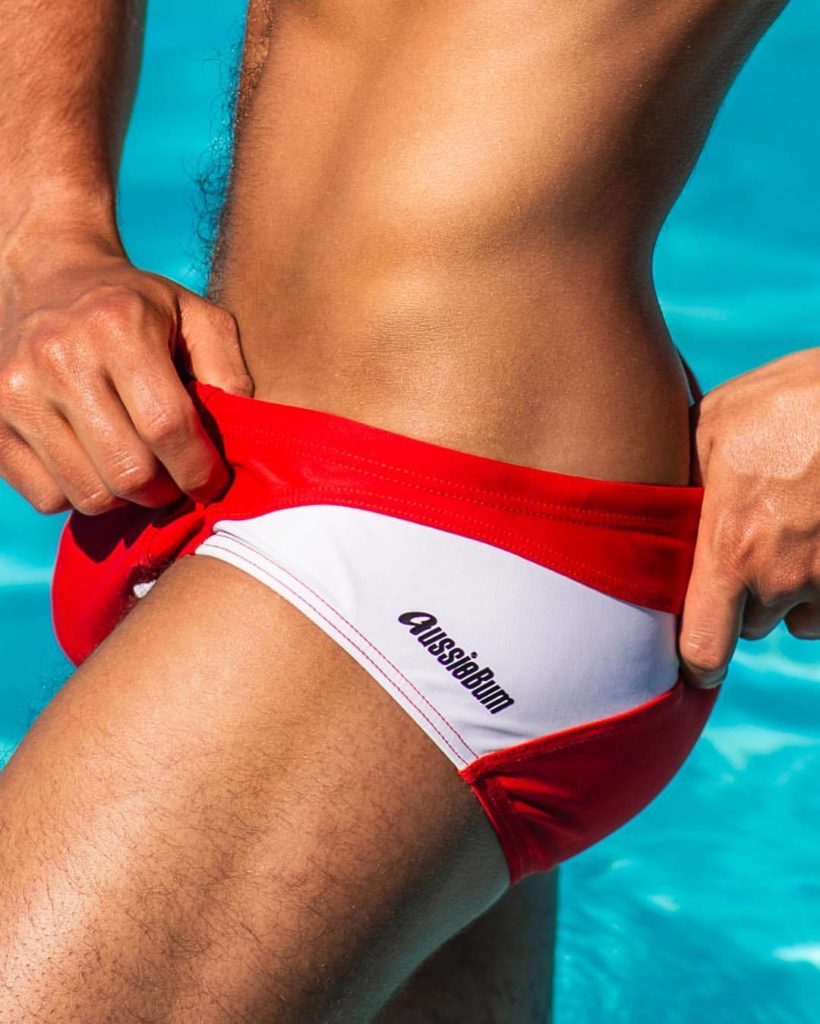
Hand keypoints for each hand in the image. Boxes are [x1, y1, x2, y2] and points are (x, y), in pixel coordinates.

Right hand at [0, 236, 252, 514]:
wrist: (48, 274)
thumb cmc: (138, 306)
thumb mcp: (196, 317)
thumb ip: (229, 372)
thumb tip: (243, 438)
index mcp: (118, 327)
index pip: (167, 427)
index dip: (199, 469)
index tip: (212, 481)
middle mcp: (59, 358)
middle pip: (129, 472)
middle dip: (166, 492)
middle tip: (178, 482)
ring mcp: (15, 391)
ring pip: (88, 494)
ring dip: (125, 500)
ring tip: (140, 472)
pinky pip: (47, 497)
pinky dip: (80, 495)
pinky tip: (96, 464)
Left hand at [679, 348, 819, 687]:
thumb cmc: (784, 402)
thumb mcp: (712, 429)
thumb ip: (686, 482)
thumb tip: (655, 501)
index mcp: (730, 549)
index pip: (706, 648)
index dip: (697, 666)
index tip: (694, 666)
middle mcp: (781, 577)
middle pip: (751, 625)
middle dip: (744, 602)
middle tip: (748, 549)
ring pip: (800, 618)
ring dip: (792, 594)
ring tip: (791, 534)